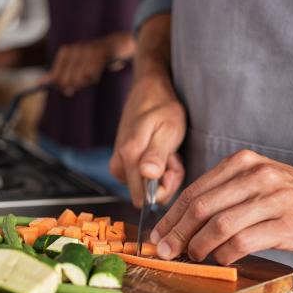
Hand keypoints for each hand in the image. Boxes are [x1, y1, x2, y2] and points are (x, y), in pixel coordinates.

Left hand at [44, 32, 134, 95]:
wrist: (115, 45)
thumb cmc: (92, 58)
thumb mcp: (73, 64)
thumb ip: (57, 74)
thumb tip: (39, 83)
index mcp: (65, 51)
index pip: (56, 77)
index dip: (62, 86)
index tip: (69, 88)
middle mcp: (74, 49)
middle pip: (67, 80)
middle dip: (74, 86)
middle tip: (84, 81)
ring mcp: (86, 50)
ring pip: (80, 79)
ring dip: (86, 82)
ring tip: (92, 76)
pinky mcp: (99, 53)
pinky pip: (92, 76)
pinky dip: (94, 79)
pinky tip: (98, 74)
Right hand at [110, 80, 185, 206]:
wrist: (148, 93)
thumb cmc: (162, 108)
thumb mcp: (168, 129)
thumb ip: (157, 154)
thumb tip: (148, 175)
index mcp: (129, 157)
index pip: (143, 199)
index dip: (163, 189)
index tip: (172, 165)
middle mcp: (119, 164)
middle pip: (145, 195)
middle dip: (165, 180)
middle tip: (173, 155)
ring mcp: (119, 164)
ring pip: (145, 187)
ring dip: (163, 174)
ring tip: (168, 151)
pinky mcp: (122, 163)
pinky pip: (142, 178)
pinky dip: (156, 169)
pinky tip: (162, 152)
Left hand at [151, 149, 292, 264]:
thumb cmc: (285, 192)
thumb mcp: (252, 179)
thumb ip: (220, 194)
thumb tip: (180, 222)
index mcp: (240, 163)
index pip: (194, 191)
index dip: (171, 216)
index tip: (158, 234)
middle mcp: (255, 176)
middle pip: (202, 208)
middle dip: (178, 233)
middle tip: (167, 250)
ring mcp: (272, 199)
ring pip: (220, 225)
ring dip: (199, 245)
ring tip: (194, 255)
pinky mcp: (287, 224)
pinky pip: (244, 241)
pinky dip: (226, 253)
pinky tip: (222, 258)